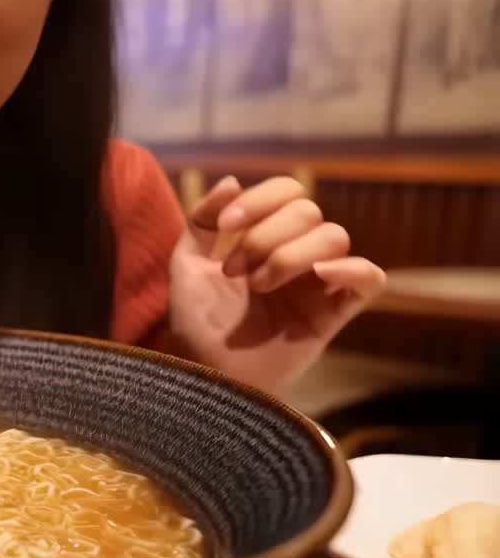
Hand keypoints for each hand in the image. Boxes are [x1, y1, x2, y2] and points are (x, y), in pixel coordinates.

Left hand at [168, 176, 385, 393]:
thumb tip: (233, 181)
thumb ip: (202, 221)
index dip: (261, 199)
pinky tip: (318, 276)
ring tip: (258, 286)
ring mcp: (318, 284)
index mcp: (267, 239)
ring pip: (333, 237)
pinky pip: (370, 279)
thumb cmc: (196, 325)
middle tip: (235, 271)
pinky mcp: (335, 314)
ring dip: (290, 255)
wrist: (206, 376)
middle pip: (308, 212)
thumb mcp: (186, 265)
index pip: (288, 192)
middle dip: (264, 235)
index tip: (226, 225)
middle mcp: (297, 256)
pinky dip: (352, 269)